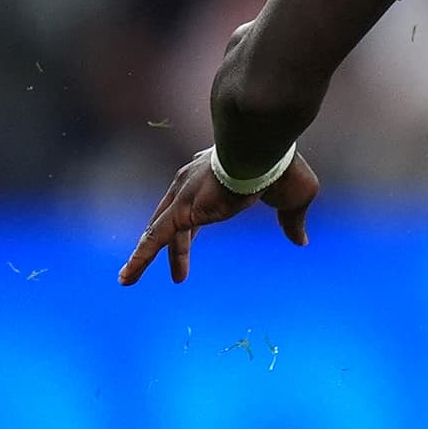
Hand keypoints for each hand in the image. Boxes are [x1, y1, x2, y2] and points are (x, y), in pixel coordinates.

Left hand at [119, 150, 318, 285]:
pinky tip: (127, 279)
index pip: (199, 201)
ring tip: (128, 280)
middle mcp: (192, 182)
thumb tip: (301, 241)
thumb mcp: (294, 197)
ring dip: (146, 256)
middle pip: (175, 219)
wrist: (262, 148)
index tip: (195, 234)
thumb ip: (291, 220)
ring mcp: (183, 196)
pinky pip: (153, 239)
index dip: (197, 221)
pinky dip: (139, 259)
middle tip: (178, 269)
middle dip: (176, 245)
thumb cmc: (282, 167)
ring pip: (158, 231)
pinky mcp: (180, 211)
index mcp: (216, 175)